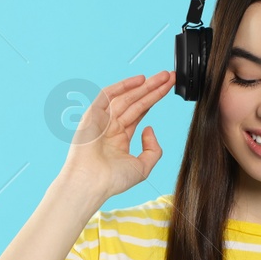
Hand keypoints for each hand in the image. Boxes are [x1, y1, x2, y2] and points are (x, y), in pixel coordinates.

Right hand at [61, 70, 174, 200]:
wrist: (91, 182)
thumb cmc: (112, 180)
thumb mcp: (142, 167)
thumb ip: (153, 150)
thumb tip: (149, 128)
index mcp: (120, 138)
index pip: (140, 113)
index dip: (154, 99)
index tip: (168, 89)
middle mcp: (111, 127)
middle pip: (136, 102)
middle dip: (153, 88)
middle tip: (170, 77)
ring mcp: (101, 120)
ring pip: (126, 97)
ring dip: (144, 85)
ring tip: (163, 76)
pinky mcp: (92, 115)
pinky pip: (107, 95)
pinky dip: (123, 86)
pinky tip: (139, 80)